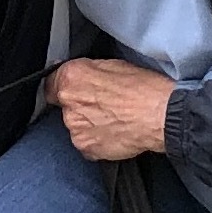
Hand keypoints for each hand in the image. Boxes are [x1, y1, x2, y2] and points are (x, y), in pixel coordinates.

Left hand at [47, 59, 173, 161]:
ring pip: (76, 126)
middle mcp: (69, 103)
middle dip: (80, 106)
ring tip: (114, 120)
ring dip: (89, 124)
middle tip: (105, 105)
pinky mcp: (86, 147)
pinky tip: (115, 133)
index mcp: (72, 77)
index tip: (73, 90)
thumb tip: (83, 77)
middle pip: (65, 106)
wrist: (161, 116)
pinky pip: (86, 143)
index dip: (63, 86)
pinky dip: (97, 140)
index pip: (50, 82)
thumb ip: (89, 72)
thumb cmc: (144, 88)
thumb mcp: (114, 65)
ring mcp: (75, 128)